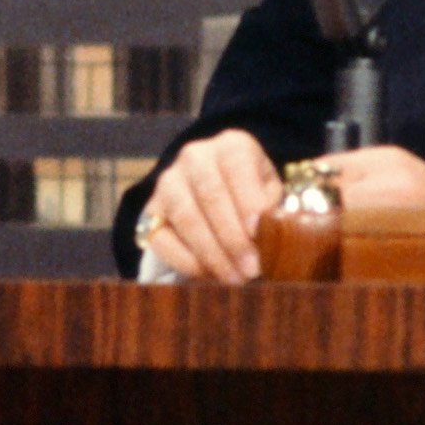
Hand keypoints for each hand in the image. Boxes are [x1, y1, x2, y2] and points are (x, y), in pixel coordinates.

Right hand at [137, 129, 284, 282]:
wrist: (220, 192)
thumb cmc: (253, 193)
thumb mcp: (271, 192)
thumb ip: (273, 207)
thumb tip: (270, 234)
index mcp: (231, 145)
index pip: (237, 166)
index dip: (247, 200)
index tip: (258, 233)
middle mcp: (195, 157)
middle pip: (210, 195)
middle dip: (232, 238)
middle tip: (251, 270)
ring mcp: (168, 182)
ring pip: (185, 217)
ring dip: (212, 253)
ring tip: (235, 278)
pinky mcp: (151, 211)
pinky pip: (162, 239)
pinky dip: (186, 261)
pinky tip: (209, 276)